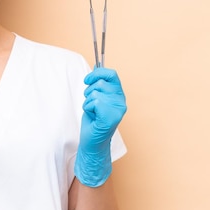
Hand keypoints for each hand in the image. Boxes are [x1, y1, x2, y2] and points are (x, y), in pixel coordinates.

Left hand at [74, 68, 126, 186]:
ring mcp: (118, 109)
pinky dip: (88, 108)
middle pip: (100, 83)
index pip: (112, 74)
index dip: (98, 73)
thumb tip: (96, 67)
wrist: (92, 142)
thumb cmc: (93, 121)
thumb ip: (98, 84)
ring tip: (92, 112)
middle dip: (88, 92)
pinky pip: (94, 102)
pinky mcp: (111, 116)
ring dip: (87, 102)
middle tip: (91, 104)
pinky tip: (92, 117)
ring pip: (95, 92)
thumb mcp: (96, 98)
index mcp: (119, 95)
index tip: (87, 79)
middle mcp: (121, 101)